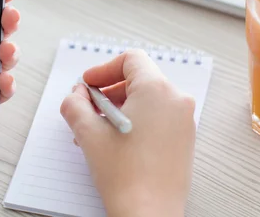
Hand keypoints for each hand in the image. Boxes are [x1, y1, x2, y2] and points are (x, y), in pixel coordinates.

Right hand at [60, 50, 195, 216]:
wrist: (149, 214)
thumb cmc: (125, 176)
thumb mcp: (88, 132)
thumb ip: (75, 104)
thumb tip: (77, 94)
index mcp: (157, 90)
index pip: (131, 60)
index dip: (104, 68)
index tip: (88, 84)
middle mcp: (176, 101)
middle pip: (139, 78)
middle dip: (108, 90)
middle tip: (88, 107)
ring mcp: (184, 121)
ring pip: (147, 99)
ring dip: (119, 106)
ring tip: (98, 129)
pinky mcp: (184, 139)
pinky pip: (158, 116)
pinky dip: (135, 119)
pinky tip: (115, 141)